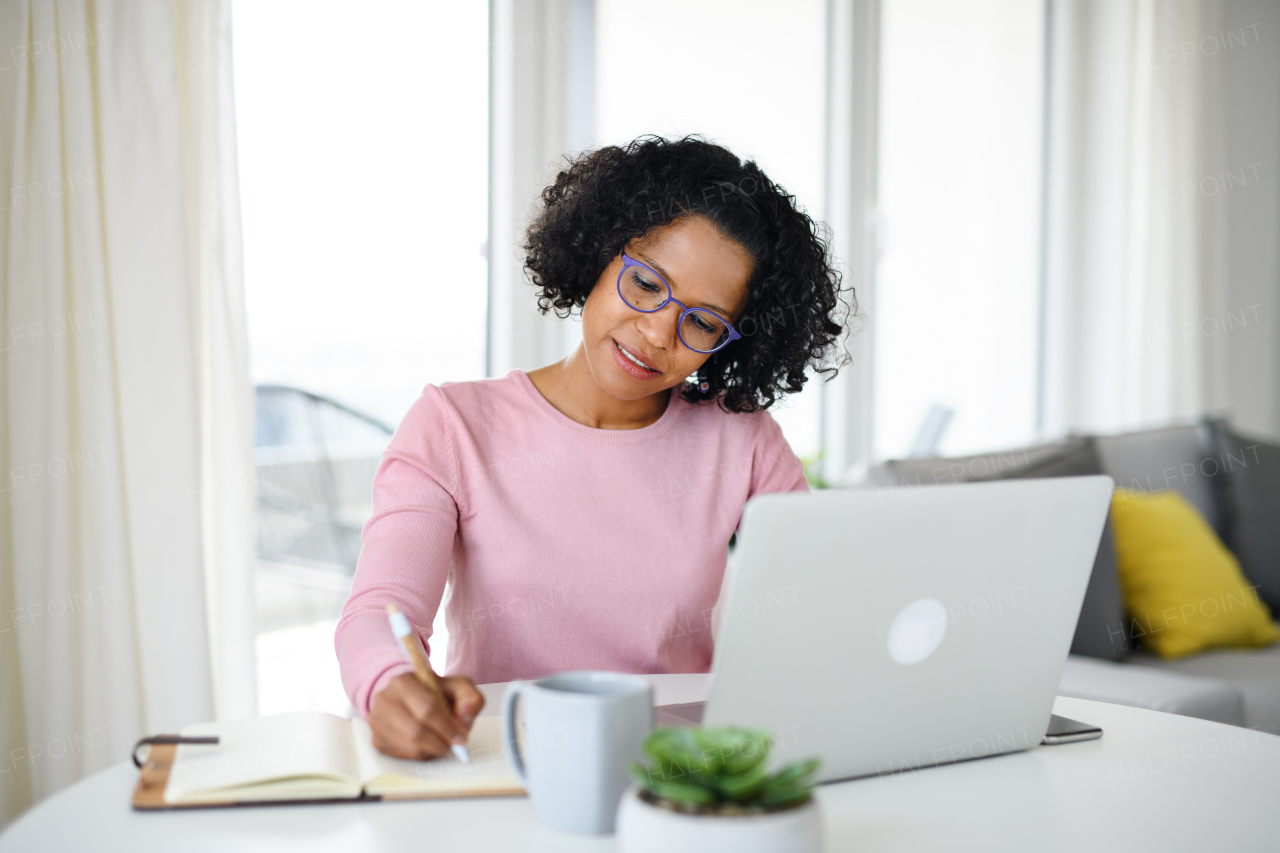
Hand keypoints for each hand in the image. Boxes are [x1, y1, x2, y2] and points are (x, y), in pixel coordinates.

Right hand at [368, 672, 484, 759]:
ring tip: (441, 742)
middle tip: (453, 744)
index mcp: (403, 681)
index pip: (426, 708)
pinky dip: (420, 754)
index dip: (447, 726)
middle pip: (416, 731)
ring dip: (431, 750)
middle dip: (440, 742)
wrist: (408, 695)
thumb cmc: (434, 691)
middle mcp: (384, 700)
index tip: (461, 736)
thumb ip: (469, 697)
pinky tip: (427, 744)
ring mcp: (377, 721)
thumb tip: (466, 717)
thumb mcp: (457, 686)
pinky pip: (402, 755)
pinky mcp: (376, 739)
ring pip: (409, 747)